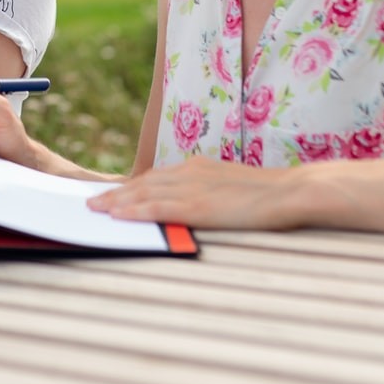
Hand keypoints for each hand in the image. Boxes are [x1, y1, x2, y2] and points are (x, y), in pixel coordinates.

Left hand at [87, 157, 306, 229]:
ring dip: (116, 201)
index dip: (132, 186)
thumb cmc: (271, 194)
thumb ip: (211, 192)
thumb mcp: (233, 188)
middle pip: (143, 182)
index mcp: (199, 168)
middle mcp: (190, 173)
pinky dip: (135, 210)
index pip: (156, 177)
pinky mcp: (199, 205)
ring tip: (95, 208)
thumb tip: (197, 205)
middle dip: (116, 192)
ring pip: (144, 192)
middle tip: (92, 201)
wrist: (292, 191)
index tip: (113, 193)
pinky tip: (117, 216)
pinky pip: (158, 206)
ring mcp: (193, 188)